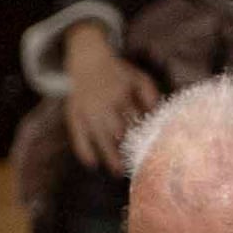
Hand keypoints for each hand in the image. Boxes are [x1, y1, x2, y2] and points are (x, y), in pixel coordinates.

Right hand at [58, 22, 161, 172]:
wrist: (87, 59)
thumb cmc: (118, 72)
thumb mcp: (138, 78)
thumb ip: (150, 95)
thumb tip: (158, 115)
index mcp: (121, 94)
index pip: (134, 121)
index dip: (142, 138)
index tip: (150, 154)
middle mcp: (103, 105)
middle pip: (116, 133)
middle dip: (126, 151)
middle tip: (135, 169)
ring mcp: (87, 111)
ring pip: (98, 138)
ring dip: (108, 156)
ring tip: (117, 172)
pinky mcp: (74, 115)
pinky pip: (78, 136)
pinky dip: (84, 150)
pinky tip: (92, 164)